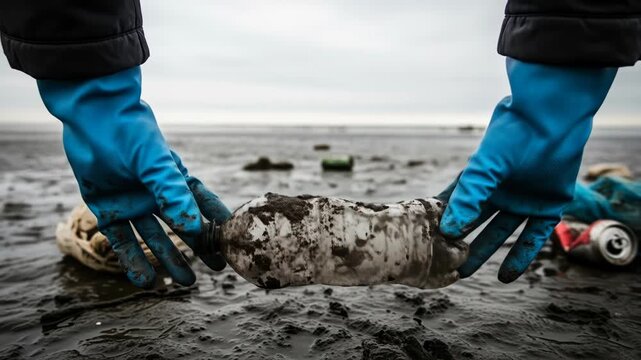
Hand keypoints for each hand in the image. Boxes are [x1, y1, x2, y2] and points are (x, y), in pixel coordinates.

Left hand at [37, 66, 230, 287]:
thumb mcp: (155, 163)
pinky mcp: (110, 211)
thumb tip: (193, 228)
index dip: (217, 224)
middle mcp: (157, 194)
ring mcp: (134, 204)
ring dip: (168, 260)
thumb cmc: (130, 132)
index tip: (231, 244)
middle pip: (182, 227)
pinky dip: (133, 260)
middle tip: (215, 269)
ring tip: (184, 282)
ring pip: (155, 239)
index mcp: (175, 179)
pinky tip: (145, 280)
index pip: (203, 205)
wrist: (91, 117)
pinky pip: (123, 241)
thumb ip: (172, 194)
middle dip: (198, 248)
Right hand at [438, 58, 616, 282]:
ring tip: (464, 273)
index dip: (441, 222)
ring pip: (500, 234)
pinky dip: (520, 257)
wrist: (553, 120)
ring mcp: (524, 200)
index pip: (454, 204)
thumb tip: (449, 229)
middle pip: (475, 223)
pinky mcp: (548, 207)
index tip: (425, 240)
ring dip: (483, 253)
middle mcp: (500, 191)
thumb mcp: (484, 167)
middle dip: (459, 243)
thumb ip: (468, 197)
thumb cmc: (513, 135)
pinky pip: (533, 237)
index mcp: (480, 178)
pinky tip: (505, 277)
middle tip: (442, 263)